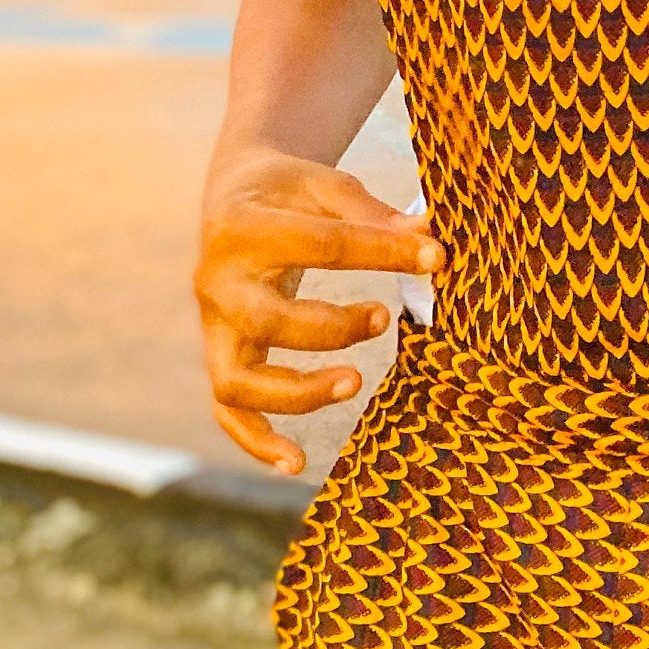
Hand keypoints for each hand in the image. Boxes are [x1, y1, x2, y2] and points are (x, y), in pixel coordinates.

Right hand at [194, 150, 439, 476]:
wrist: (232, 196)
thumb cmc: (288, 191)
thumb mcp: (324, 185)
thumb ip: (371, 214)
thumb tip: (428, 241)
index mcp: (243, 227)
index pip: (318, 246)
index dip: (380, 252)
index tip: (434, 259)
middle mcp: (217, 281)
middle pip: (267, 322)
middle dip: (330, 329)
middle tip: (383, 318)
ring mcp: (213, 325)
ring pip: (238, 380)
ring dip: (296, 394)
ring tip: (356, 382)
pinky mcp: (219, 354)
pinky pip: (227, 410)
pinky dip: (256, 442)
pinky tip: (297, 463)